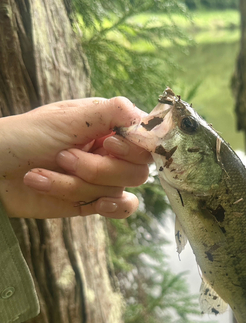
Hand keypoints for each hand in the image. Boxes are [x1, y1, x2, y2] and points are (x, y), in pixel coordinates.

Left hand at [0, 97, 152, 218]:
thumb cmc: (22, 137)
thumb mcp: (65, 119)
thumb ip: (109, 113)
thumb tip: (144, 115)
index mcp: (107, 125)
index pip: (145, 138)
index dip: (134, 146)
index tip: (109, 143)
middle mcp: (110, 151)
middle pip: (137, 169)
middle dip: (97, 168)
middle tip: (62, 157)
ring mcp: (102, 178)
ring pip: (119, 189)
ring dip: (77, 185)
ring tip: (42, 174)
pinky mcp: (92, 201)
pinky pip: (121, 209)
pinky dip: (112, 208)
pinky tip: (96, 204)